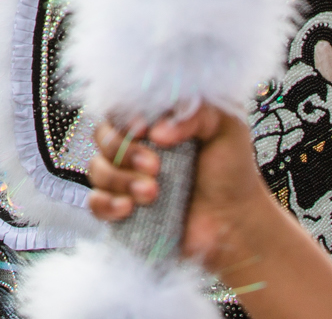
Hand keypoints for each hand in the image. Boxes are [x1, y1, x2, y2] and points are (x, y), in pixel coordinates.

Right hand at [86, 106, 278, 276]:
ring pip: (97, 169)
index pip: (120, 108)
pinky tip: (129, 208)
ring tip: (153, 193)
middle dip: (125, 151)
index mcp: (155, 122)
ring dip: (120, 180)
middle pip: (102, 136)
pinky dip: (106, 204)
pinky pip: (95, 203)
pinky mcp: (123, 209)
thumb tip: (157, 131)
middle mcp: (136, 147)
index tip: (142, 130)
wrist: (237, 222)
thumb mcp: (226, 128)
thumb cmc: (232, 171)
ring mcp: (126, 179)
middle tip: (156, 167)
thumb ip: (195, 114)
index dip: (123, 118)